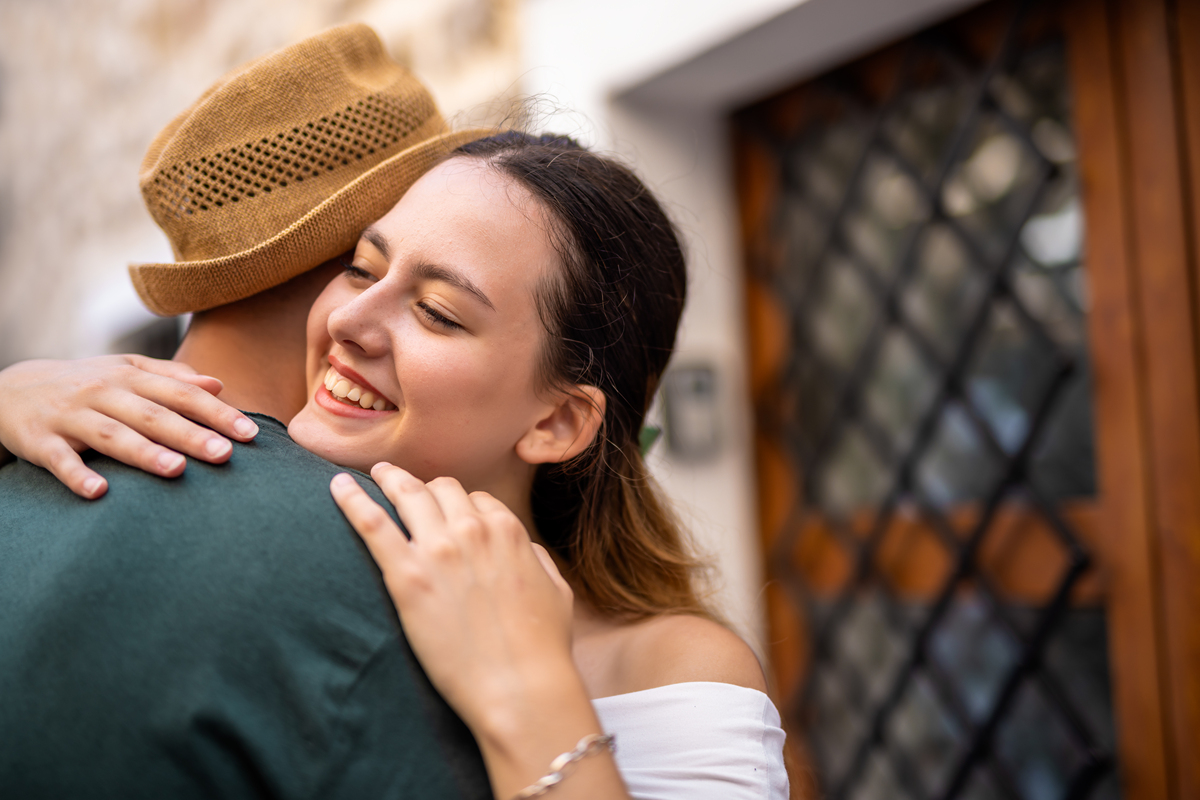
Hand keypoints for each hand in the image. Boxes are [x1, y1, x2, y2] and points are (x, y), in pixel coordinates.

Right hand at [0, 355, 258, 498]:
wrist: (9, 388)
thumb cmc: (85, 384)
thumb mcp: (125, 371)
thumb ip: (172, 377)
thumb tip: (218, 384)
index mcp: (130, 377)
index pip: (182, 394)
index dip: (217, 412)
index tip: (251, 433)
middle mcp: (103, 393)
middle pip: (153, 415)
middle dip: (190, 435)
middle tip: (225, 455)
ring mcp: (71, 416)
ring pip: (112, 435)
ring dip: (144, 453)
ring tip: (176, 470)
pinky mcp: (40, 440)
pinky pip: (60, 460)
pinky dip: (77, 475)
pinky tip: (99, 492)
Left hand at [331, 464, 629, 799]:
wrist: (519, 684)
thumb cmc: (542, 646)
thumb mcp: (556, 590)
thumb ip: (537, 559)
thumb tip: (523, 548)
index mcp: (508, 530)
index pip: (477, 499)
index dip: (461, 505)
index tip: (447, 513)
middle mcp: (472, 529)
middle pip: (442, 488)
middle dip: (426, 487)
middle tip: (406, 487)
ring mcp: (438, 550)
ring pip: (407, 493)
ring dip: (389, 478)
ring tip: (375, 474)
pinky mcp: (407, 576)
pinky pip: (372, 524)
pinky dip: (351, 500)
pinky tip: (337, 487)